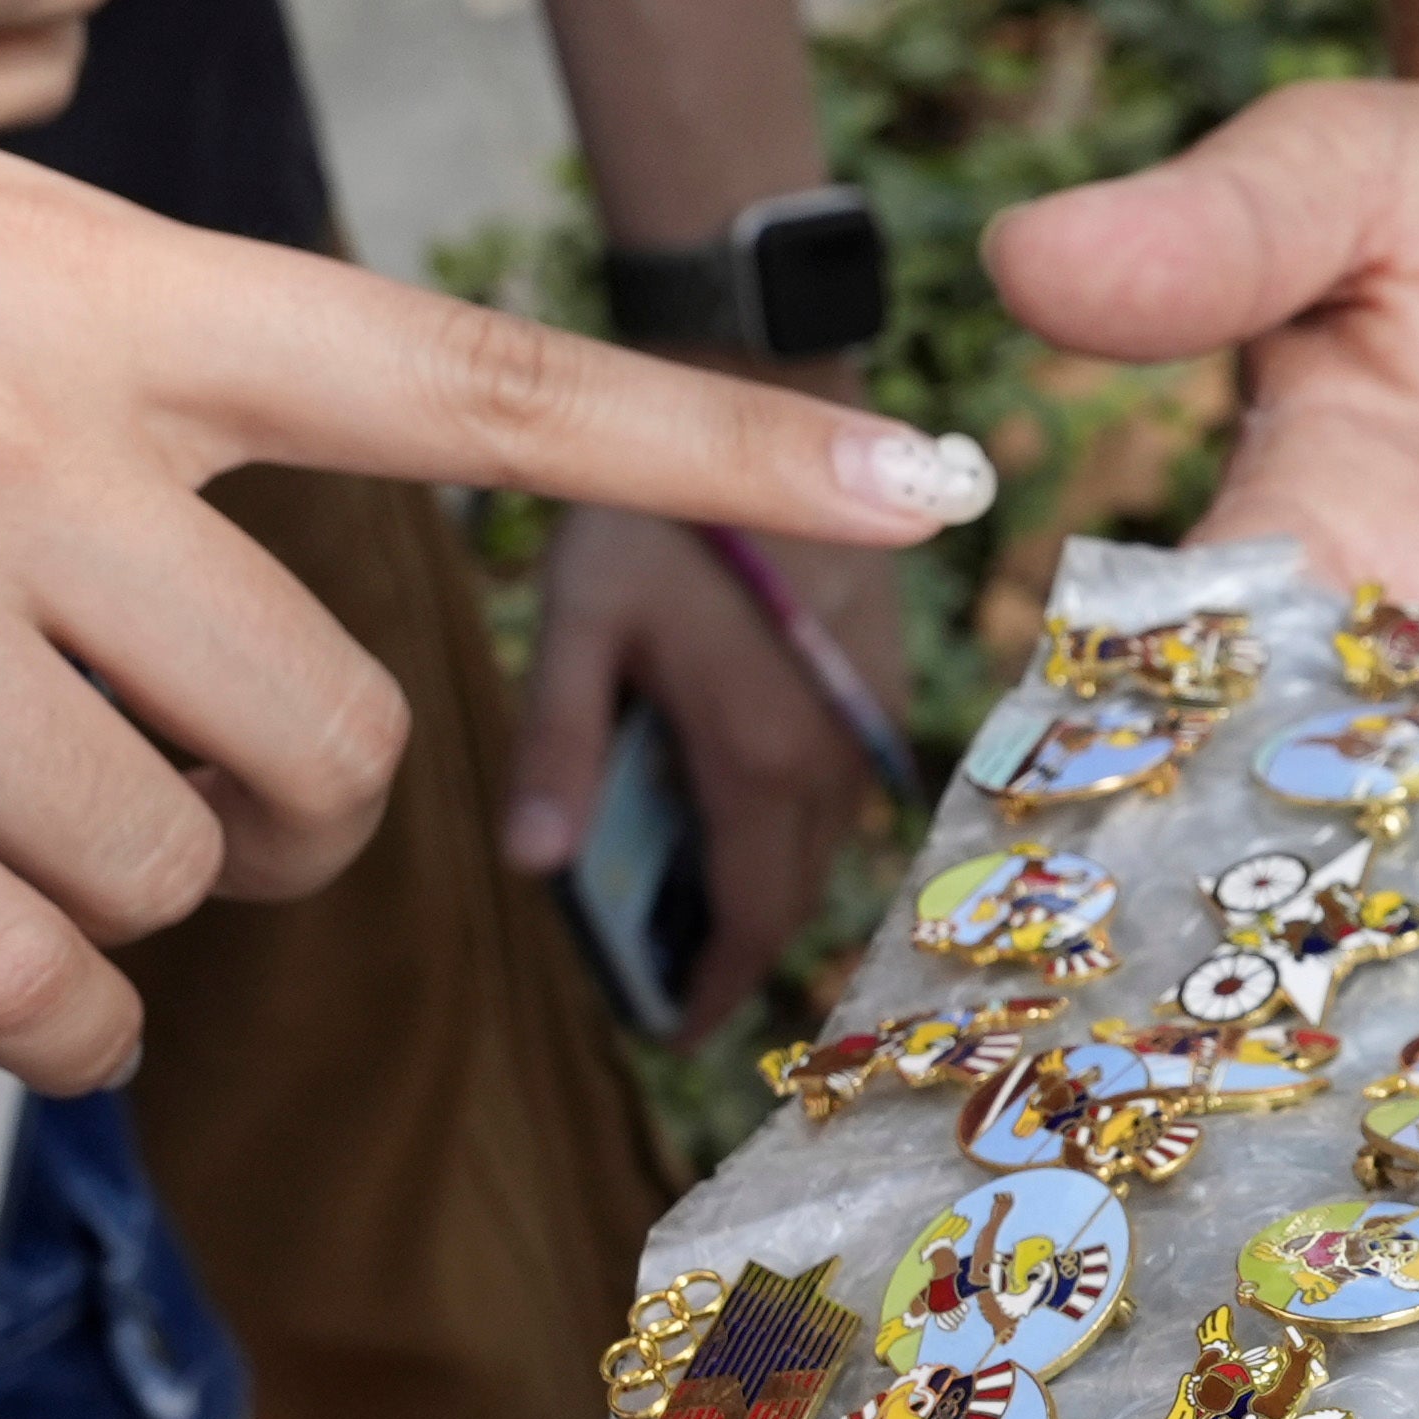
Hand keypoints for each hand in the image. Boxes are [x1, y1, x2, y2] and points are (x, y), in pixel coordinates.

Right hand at [0, 0, 985, 1095]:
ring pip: (170, 877)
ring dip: (119, 911)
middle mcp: (21, 445)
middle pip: (339, 734)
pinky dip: (34, 1020)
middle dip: (305, 825)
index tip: (926, 474)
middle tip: (196, 818)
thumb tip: (161, 482)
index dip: (717, 439)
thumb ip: (38, 329)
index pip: (466, 372)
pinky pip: (17, 985)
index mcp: (73, 280)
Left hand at [505, 508, 913, 1028]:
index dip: (711, 988)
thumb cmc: (653, 506)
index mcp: (760, 757)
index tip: (667, 1030)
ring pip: (823, 847)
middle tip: (662, 975)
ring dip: (764, 885)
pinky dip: (792, 825)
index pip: (748, 920)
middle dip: (734, 948)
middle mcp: (836, 754)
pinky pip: (844, 789)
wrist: (768, 388)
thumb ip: (560, 747)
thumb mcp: (581, 622)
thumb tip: (533, 864)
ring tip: (684, 900)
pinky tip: (731, 807)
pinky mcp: (885, 676)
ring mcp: (870, 716)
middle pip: (793, 897)